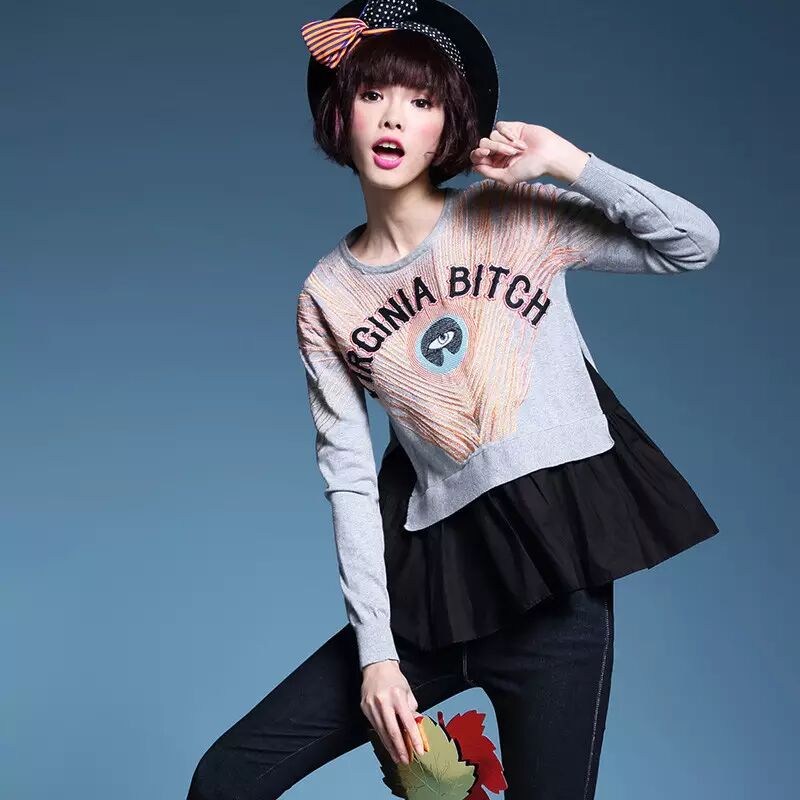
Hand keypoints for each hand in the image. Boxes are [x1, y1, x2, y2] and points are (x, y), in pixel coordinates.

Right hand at [360, 660, 424, 765]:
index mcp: (397, 697)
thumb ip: (412, 710)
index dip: (414, 739)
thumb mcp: (407, 691)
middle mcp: (384, 702)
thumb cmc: (394, 678)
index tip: (419, 750)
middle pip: (392, 732)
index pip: (408, 723)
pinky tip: (388, 745)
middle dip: (400, 749)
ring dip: (391, 747)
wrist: (376, 666)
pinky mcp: (365, 708)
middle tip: (406, 760)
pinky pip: (375, 727)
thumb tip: (417, 727)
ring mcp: (372, 706)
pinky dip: (382, 738)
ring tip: (398, 757)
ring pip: (382, 732)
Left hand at [469, 121, 589, 184]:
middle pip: (483, 144)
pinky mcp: (512, 128)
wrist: (548, 154)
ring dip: (506, 143)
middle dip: (496, 148)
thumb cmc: (531, 168)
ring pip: (492, 135)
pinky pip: (500, 126)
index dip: (477, 154)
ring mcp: (505, 139)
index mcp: (496, 164)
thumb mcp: (507, 176)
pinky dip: (508, 133)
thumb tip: (474, 167)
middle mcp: (499, 152)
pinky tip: (518, 139)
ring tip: (520, 149)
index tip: (483, 153)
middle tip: (510, 153)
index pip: (478, 157)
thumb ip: (489, 172)